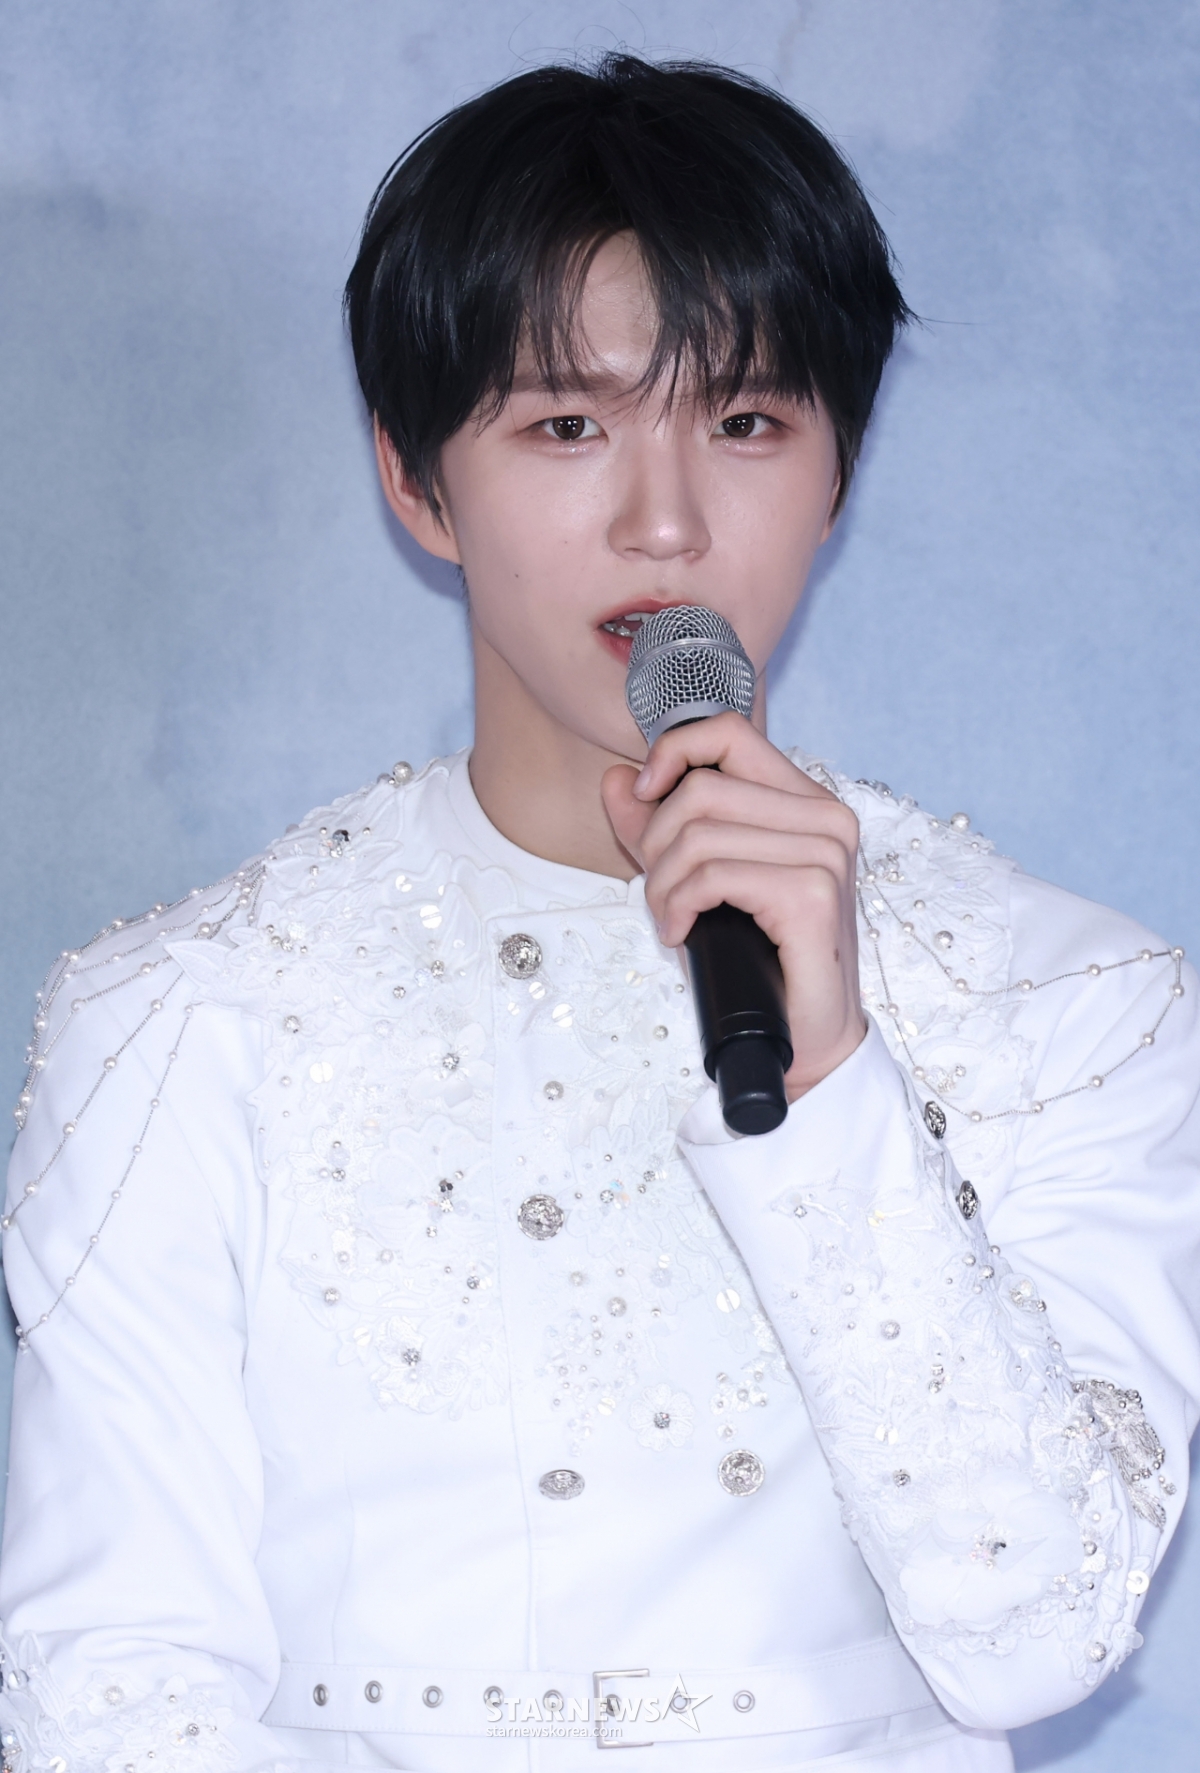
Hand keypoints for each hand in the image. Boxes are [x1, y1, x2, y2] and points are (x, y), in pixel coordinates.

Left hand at [602, 713, 866, 1100]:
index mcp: (805, 802)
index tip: (645, 794)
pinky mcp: (813, 895)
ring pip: (700, 833)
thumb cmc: (756, 961)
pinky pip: (712, 875)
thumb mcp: (696, 881)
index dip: (673, 753)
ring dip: (662, 883)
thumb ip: (657, 828)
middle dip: (655, 843)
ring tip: (669, 917)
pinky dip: (678, 905)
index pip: (729, 733)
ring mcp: (826, 854)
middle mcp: (826, 818)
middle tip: (659, 893)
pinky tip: (681, 933)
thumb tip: (618, 779)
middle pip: (702, 787)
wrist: (802, 1038)